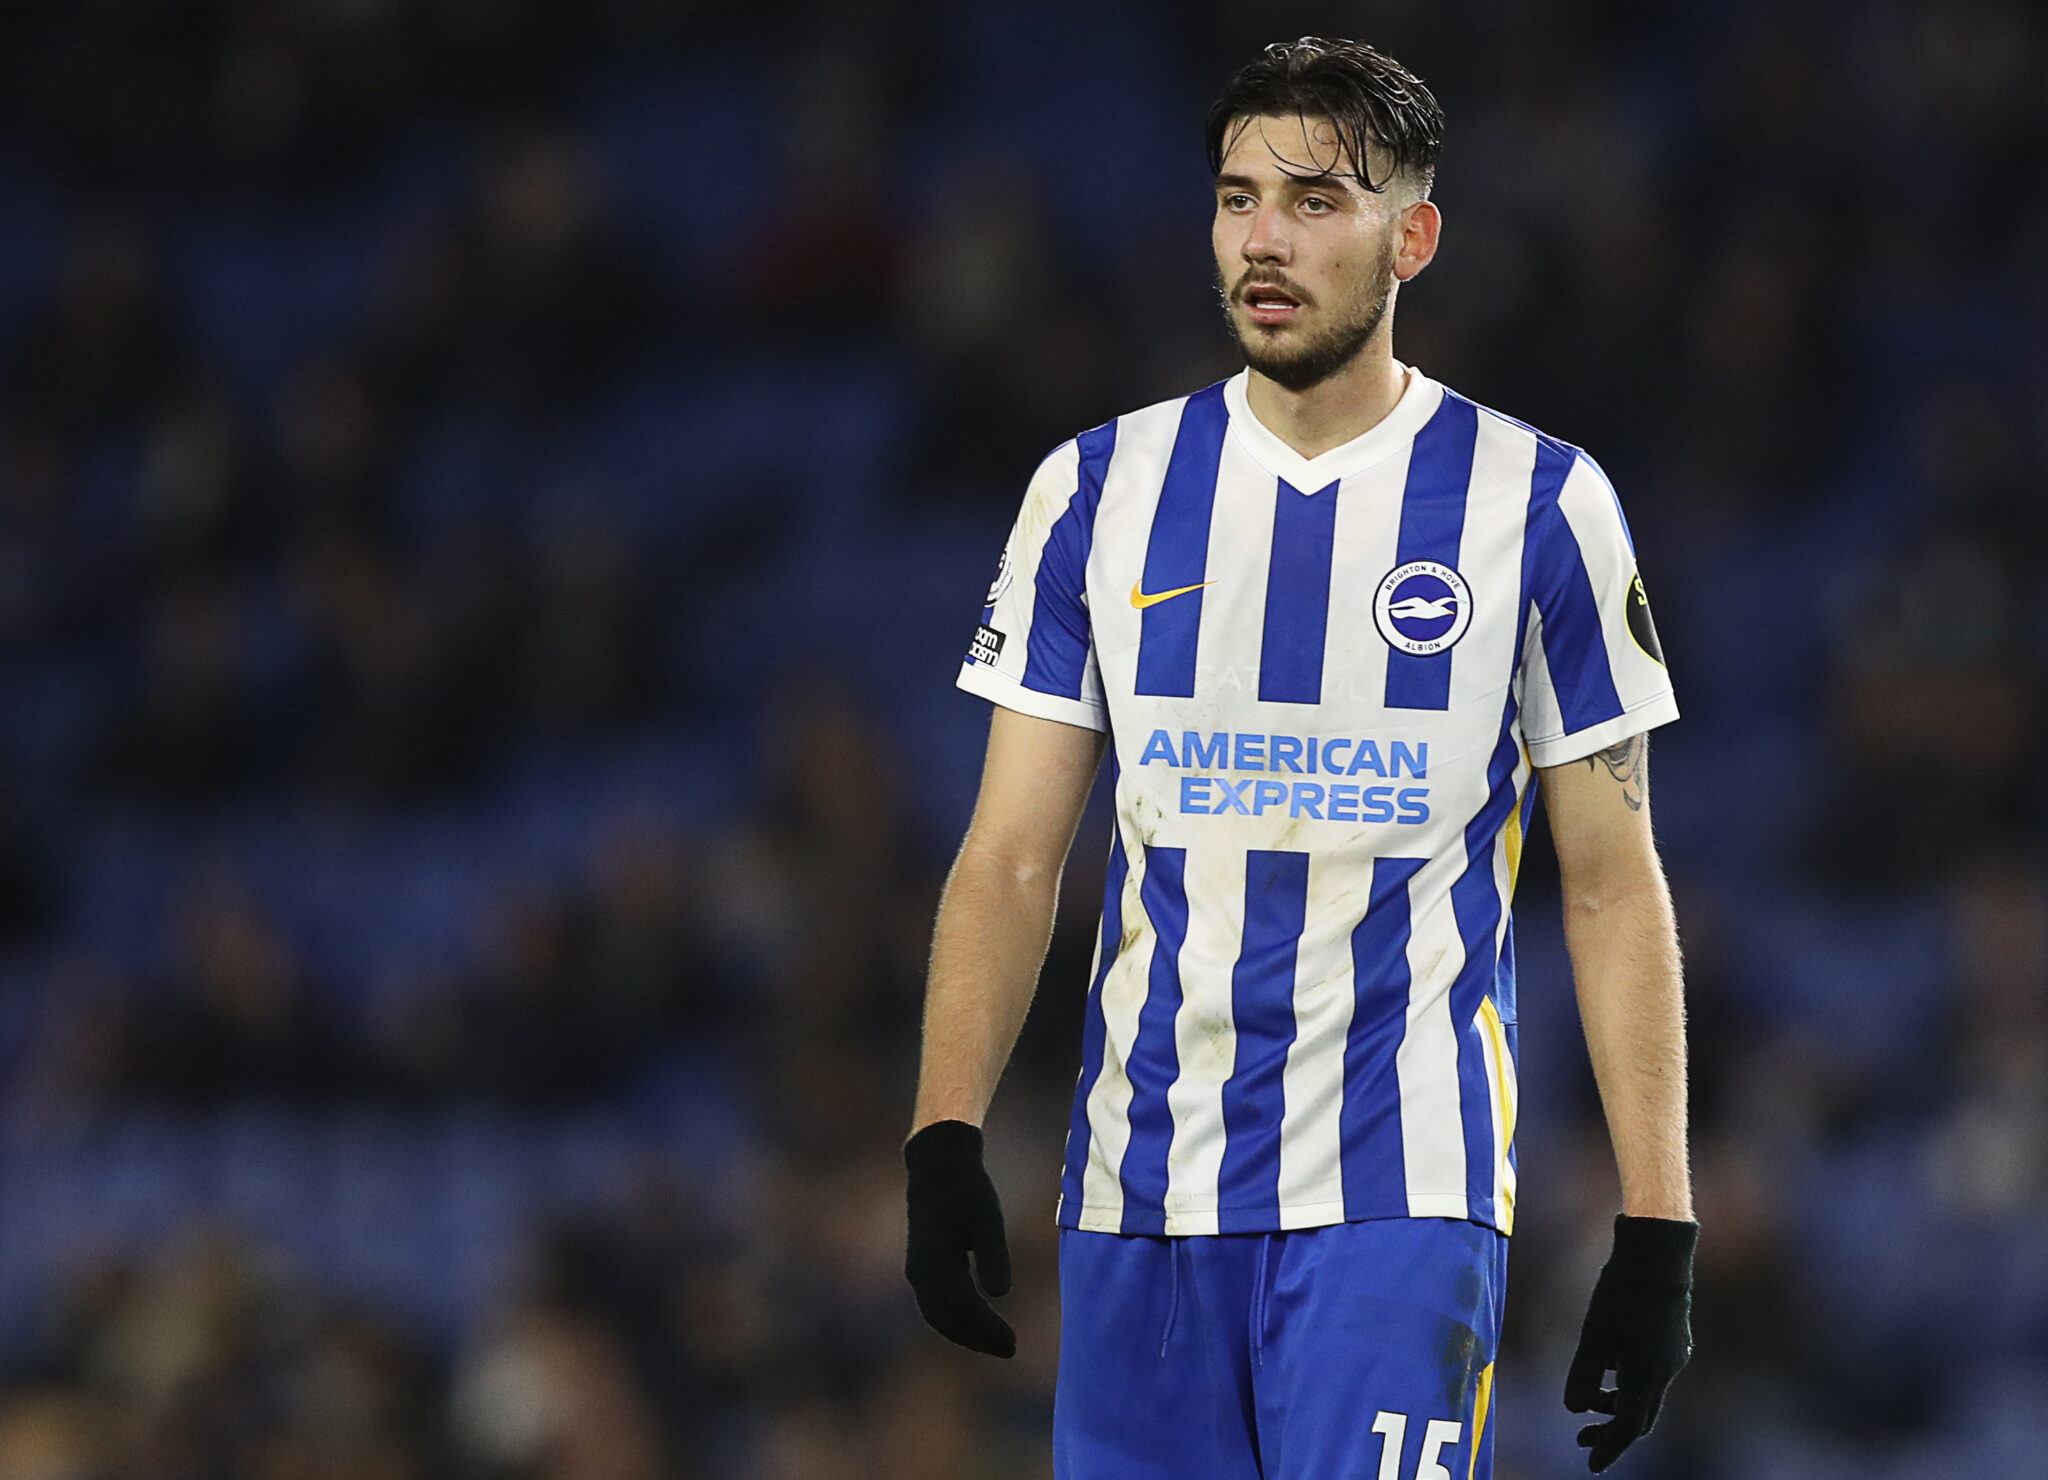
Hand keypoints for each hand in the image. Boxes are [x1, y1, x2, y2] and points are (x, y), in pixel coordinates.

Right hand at [903, 1120, 1014, 1356]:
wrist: (938, 1170)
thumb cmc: (968, 1192)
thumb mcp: (988, 1219)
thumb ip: (994, 1255)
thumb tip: (1001, 1294)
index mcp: (936, 1260)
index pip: (963, 1307)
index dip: (988, 1329)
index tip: (1014, 1342)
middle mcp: (920, 1272)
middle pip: (947, 1320)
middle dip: (978, 1339)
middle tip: (1010, 1350)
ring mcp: (916, 1272)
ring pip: (938, 1317)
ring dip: (966, 1335)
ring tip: (998, 1345)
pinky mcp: (919, 1270)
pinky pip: (935, 1307)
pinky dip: (955, 1322)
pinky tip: (979, 1326)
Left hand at [1564, 1215, 1696, 1471]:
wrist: (1659, 1255)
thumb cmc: (1622, 1292)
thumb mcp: (1594, 1334)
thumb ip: (1584, 1374)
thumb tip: (1572, 1409)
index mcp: (1648, 1375)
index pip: (1629, 1427)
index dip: (1608, 1448)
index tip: (1591, 1465)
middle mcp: (1666, 1371)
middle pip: (1640, 1416)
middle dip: (1610, 1431)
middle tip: (1581, 1440)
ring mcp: (1674, 1356)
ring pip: (1646, 1395)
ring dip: (1617, 1405)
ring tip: (1588, 1402)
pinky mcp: (1673, 1340)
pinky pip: (1650, 1374)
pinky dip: (1628, 1382)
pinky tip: (1610, 1370)